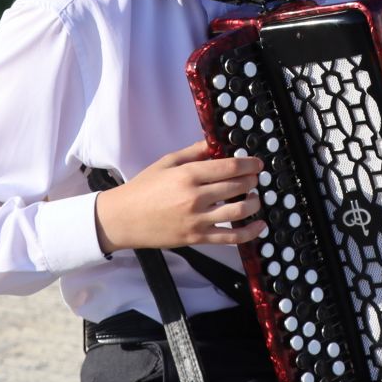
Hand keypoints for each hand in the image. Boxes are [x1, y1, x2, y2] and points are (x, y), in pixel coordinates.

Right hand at [93, 140, 265, 254]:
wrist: (123, 219)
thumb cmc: (143, 189)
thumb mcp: (166, 163)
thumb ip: (193, 152)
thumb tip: (214, 143)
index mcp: (188, 175)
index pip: (229, 167)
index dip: (249, 165)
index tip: (257, 164)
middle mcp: (195, 197)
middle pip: (237, 187)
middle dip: (252, 181)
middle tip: (255, 178)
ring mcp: (197, 219)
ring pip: (238, 211)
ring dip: (253, 202)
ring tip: (254, 197)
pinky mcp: (197, 238)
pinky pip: (231, 237)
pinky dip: (249, 232)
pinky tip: (258, 224)